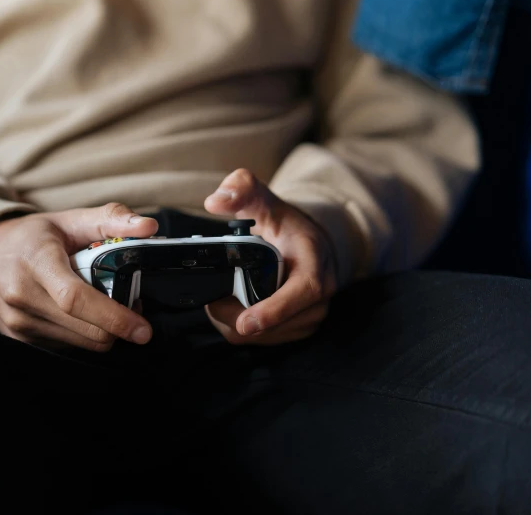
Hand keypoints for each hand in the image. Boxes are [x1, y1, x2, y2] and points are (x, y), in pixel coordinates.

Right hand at [0, 203, 158, 351]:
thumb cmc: (29, 238)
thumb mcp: (68, 219)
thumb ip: (111, 219)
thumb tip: (149, 227)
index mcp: (36, 263)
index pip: (75, 299)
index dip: (114, 317)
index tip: (142, 328)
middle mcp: (23, 297)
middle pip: (87, 330)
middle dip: (119, 325)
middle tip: (131, 303)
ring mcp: (18, 324)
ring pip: (82, 344)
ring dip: (104, 330)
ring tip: (104, 304)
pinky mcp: (19, 340)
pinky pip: (68, 347)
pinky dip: (84, 334)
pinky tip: (80, 314)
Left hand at [204, 169, 337, 344]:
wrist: (311, 245)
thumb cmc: (287, 226)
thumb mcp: (266, 200)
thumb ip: (242, 190)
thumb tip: (215, 201)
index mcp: (315, 263)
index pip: (302, 292)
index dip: (273, 310)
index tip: (245, 322)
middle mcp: (319, 296)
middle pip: (274, 324)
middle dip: (235, 316)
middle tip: (211, 297)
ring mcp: (310, 316)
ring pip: (264, 337)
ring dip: (235, 324)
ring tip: (220, 300)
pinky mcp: (299, 328)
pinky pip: (265, 340)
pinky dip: (243, 330)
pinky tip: (232, 309)